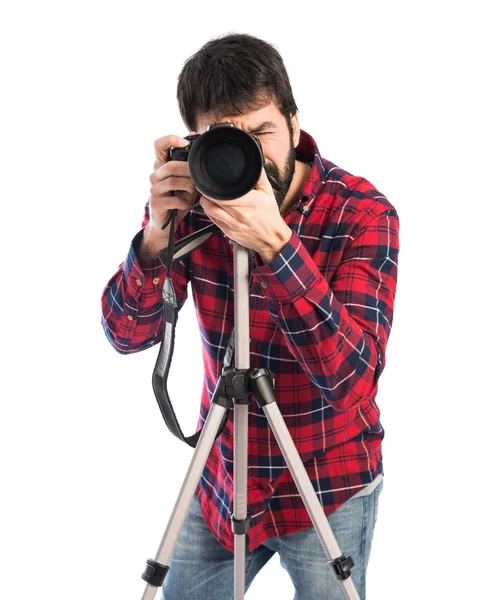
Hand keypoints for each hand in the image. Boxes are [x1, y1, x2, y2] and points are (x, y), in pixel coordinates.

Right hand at [144, 132, 198, 250]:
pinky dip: (183, 202)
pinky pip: (173, 200)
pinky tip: (184, 204)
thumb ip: (189, 166)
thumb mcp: (184, 180)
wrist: (165, 222)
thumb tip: (196, 141)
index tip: (184, 143)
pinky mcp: (156, 203)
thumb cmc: (177, 198)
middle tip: (196, 178)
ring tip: (192, 191)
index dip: (170, 140)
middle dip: (187, 171)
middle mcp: (155, 176)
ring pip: (173, 182)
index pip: (158, 145)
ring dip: (187, 186)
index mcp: (161, 166)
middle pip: (170, 166)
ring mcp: (154, 190)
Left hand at [198, 168, 291, 262]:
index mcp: (249, 202)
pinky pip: (214, 221)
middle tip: (204, 187)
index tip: (209, 181)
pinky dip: (209, 213)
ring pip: (211, 211)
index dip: (212, 187)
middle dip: (206, 193)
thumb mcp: (268, 194)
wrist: (272, 238)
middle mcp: (239, 213)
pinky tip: (210, 208)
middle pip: (214, 201)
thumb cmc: (270, 216)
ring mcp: (232, 224)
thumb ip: (260, 178)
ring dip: (205, 203)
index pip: (223, 193)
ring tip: (205, 197)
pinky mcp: (229, 232)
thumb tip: (256, 164)